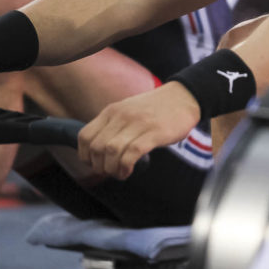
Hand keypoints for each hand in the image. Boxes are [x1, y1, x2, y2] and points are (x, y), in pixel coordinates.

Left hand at [78, 82, 201, 179]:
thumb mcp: (128, 110)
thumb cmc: (157, 108)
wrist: (184, 96)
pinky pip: (132, 153)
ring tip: (120, 173)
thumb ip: (114, 125)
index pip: (85, 136)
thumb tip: (100, 150)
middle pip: (97, 147)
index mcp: (112, 111)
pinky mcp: (154, 132)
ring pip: (112, 151)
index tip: (94, 164)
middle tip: (108, 172)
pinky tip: (129, 170)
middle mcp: (122, 116)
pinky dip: (126, 166)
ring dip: (112, 168)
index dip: (85, 156)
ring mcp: (138, 123)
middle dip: (99, 166)